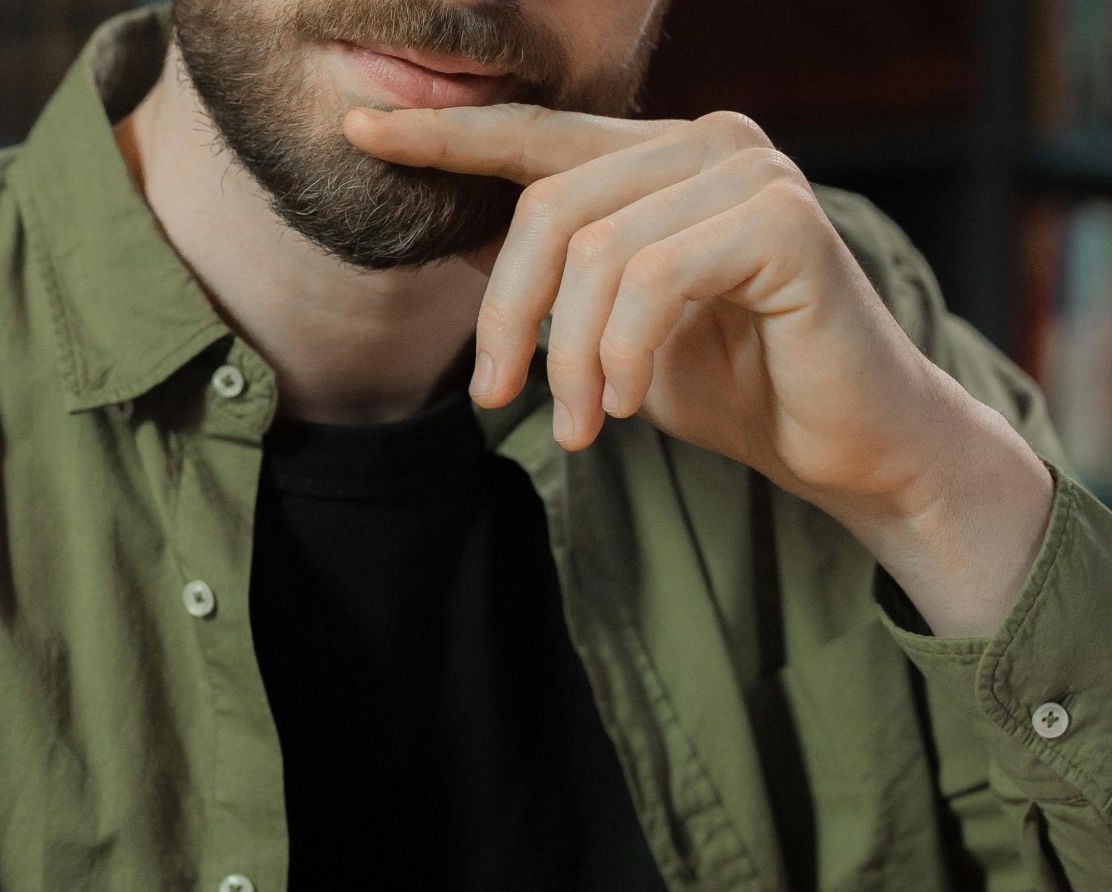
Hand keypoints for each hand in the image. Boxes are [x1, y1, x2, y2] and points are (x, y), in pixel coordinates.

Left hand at [342, 103, 968, 518]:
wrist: (849, 446)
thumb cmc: (733, 385)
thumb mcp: (611, 327)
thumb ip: (553, 274)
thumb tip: (457, 235)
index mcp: (661, 157)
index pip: (534, 136)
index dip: (445, 134)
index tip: (359, 128)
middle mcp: (707, 142)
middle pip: (549, 205)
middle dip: (506, 313)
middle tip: (498, 398)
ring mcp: (752, 173)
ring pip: (595, 250)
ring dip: (572, 355)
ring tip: (585, 423)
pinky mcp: (785, 222)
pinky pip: (653, 279)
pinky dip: (626, 353)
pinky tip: (633, 405)